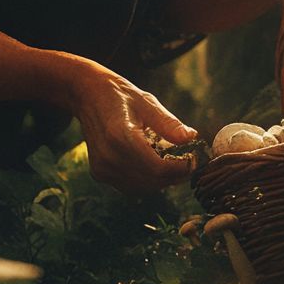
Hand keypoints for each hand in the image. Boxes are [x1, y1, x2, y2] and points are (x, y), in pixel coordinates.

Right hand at [63, 61, 197, 192]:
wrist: (88, 97)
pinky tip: (156, 165)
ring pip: (142, 187)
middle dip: (175, 175)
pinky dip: (147, 181)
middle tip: (190, 164)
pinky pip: (130, 186)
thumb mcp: (148, 102)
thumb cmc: (121, 97)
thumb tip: (191, 137)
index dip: (180, 169)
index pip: (157, 167)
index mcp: (120, 136)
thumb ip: (169, 123)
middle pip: (151, 180)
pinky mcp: (99, 174)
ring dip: (162, 181)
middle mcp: (108, 156)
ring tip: (175, 164)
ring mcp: (101, 168)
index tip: (195, 160)